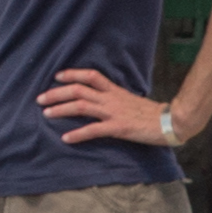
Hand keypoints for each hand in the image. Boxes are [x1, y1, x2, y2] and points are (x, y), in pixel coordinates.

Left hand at [40, 69, 179, 148]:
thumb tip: (100, 99)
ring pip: (81, 106)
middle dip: (57, 93)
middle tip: (40, 98)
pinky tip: (66, 138)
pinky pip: (93, 130)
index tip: (57, 76)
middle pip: (78, 90)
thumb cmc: (152, 114)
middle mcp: (111, 99)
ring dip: (61, 109)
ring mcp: (113, 112)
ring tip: (46, 114)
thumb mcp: (130, 100)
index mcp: (115, 91)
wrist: (171, 122)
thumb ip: (115, 98)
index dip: (72, 74)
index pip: (90, 76)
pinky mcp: (118, 128)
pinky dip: (78, 134)